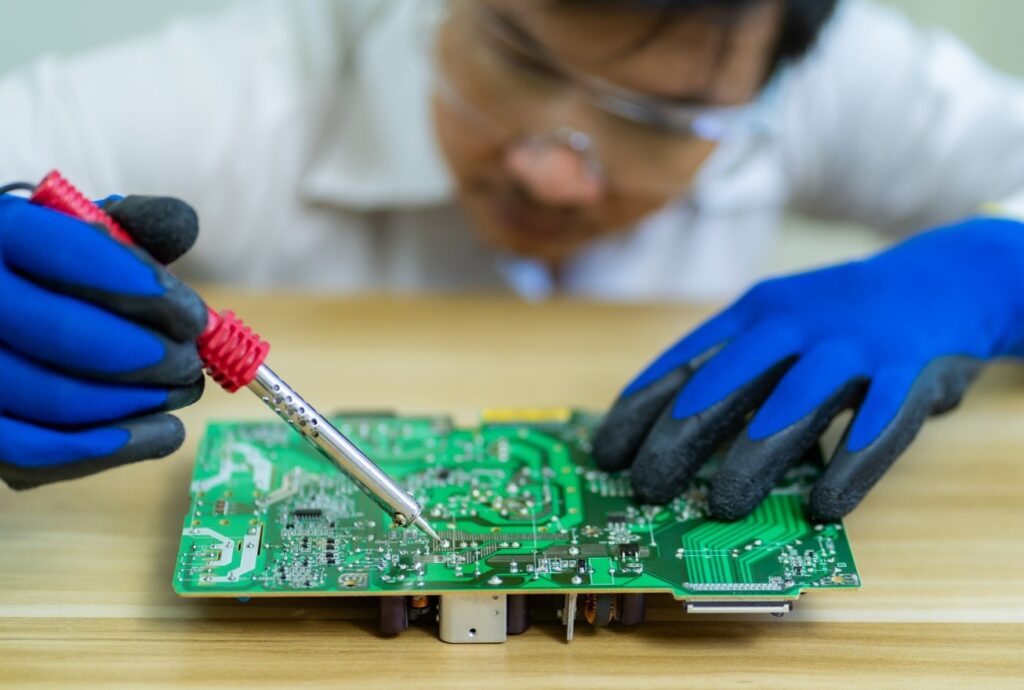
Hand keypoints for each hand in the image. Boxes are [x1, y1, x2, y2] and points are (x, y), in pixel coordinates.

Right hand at [0, 193, 206, 488]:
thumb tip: (183, 224)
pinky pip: (36, 456)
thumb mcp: (82, 234)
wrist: (1, 318)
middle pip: (62, 334)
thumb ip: (132, 227)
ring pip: (54, 400)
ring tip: (183, 390)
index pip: (65, 253)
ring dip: (139, 401)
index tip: (193, 317)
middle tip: (192, 362)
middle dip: (147, 354)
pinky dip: (112, 450)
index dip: (140, 289)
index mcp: (1, 234)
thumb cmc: (51, 273)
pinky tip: (164, 432)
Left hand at [594, 216, 1023, 520]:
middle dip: (679, 437)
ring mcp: (852, 343)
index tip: (605, 451)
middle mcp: (794, 321)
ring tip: (721, 505)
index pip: (684, 361)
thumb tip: (663, 430)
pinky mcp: (908, 369)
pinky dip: (851, 464)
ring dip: (755, 456)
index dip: (641, 408)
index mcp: (754, 311)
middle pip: (726, 381)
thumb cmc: (838, 318)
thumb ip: (732, 368)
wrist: (942, 276)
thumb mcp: (776, 323)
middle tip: (645, 487)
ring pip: (795, 402)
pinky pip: (879, 422)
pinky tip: (823, 505)